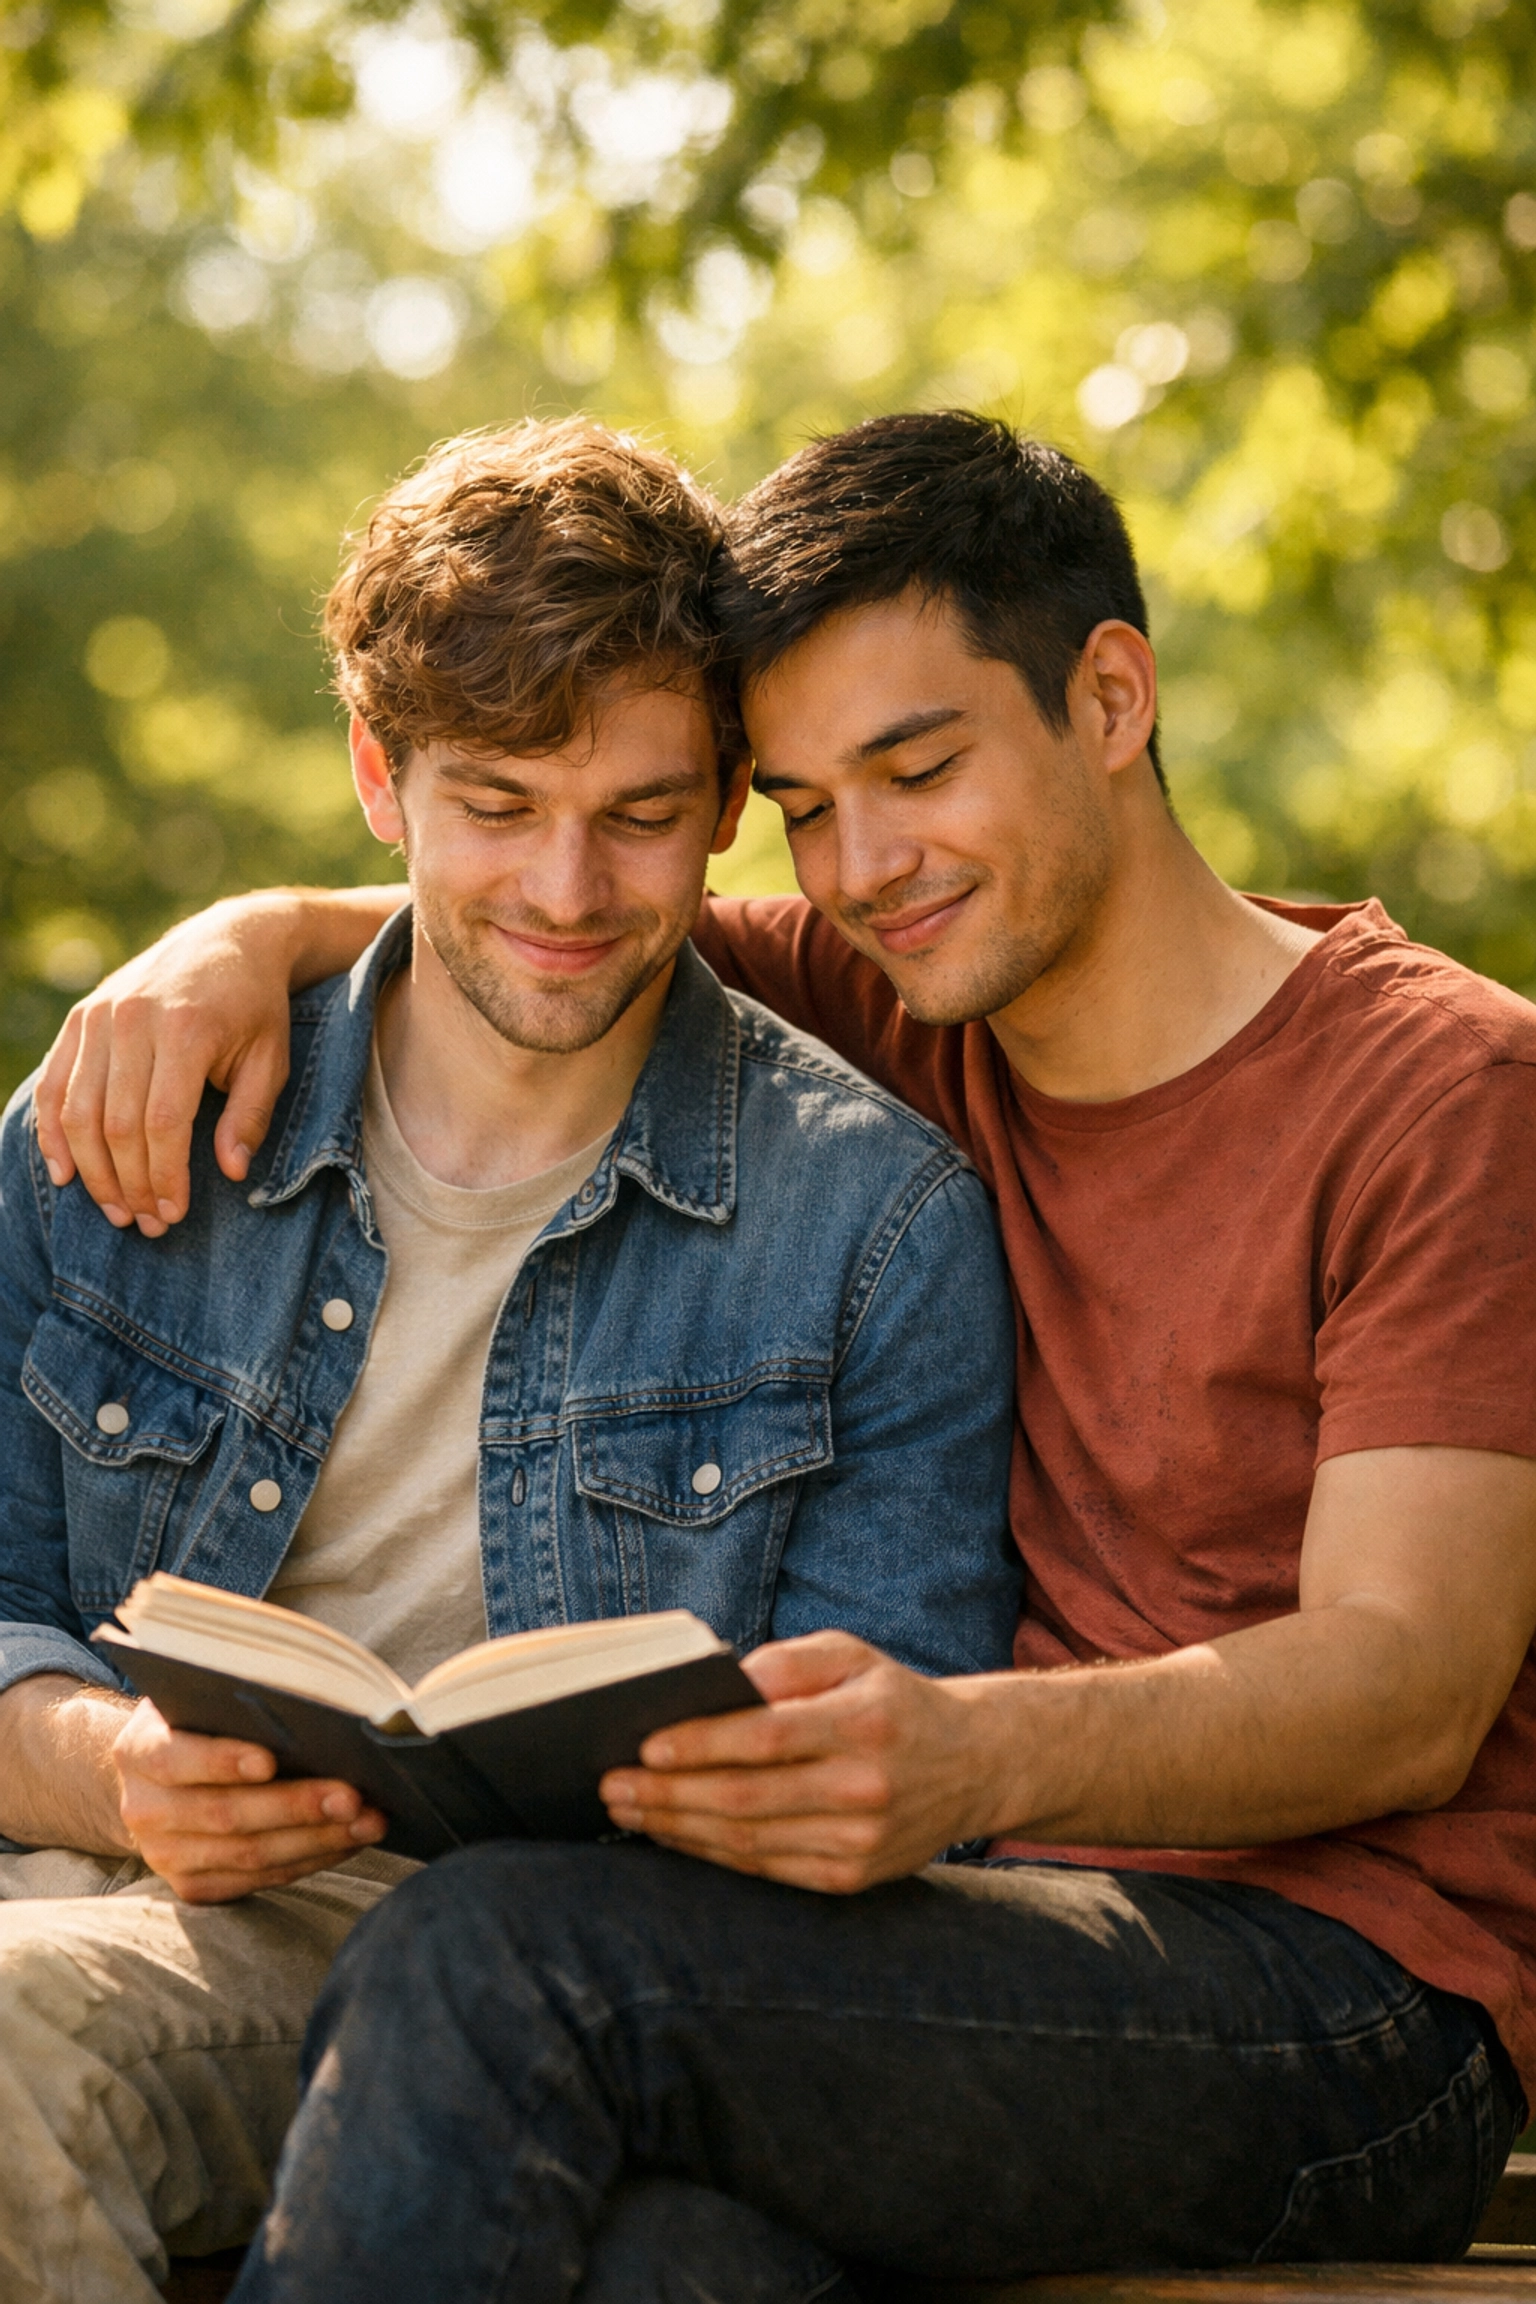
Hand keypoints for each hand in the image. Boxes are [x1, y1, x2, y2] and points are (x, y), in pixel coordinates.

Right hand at [34, 896, 297, 1236]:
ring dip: (92, 1171)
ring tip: (116, 1210)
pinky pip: (54, 1085)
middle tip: (145, 1225)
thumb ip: (250, 1116)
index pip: (162, 1122)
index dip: (164, 1176)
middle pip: (116, 1123)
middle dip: (129, 1184)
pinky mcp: (80, 1017)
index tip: (174, 1214)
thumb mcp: (271, 1059)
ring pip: (79, 1110)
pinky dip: (53, 1133)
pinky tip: (65, 1174)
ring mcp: (101, 1016)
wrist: (228, 940)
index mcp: (187, 1029)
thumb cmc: (255, 1009)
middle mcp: (135, 1019)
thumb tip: (231, 1173)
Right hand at [113, 1700, 387, 1902]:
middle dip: (295, 1806)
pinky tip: (349, 1841)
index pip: (174, 1758)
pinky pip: (257, 1881)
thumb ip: (238, 1699)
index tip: (270, 1759)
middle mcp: (143, 1809)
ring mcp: (164, 1856)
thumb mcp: (204, 1697)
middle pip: (224, 1814)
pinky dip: (309, 1860)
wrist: (160, 1774)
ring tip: (369, 1822)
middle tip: (353, 1795)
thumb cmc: (202, 1719)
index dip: (222, 1760)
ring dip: (317, 1840)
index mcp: (137, 1751)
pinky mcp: (193, 1886)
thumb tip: (315, 1705)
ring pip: (247, 1855)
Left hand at [600, 1633, 1005, 1893]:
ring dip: (679, 1829)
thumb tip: (717, 1683)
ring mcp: (861, 1841)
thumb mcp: (851, 1655)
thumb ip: (787, 1663)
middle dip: (669, 1795)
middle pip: (747, 1799)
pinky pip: (768, 1871)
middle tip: (612, 1787)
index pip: (767, 1738)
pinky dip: (714, 1856)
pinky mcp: (854, 1878)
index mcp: (865, 1722)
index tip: (644, 1745)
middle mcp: (866, 1787)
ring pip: (750, 1843)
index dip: (701, 1744)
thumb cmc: (891, 1699)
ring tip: (630, 1811)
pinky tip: (677, 1836)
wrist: (973, 1765)